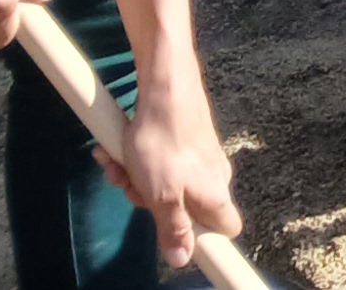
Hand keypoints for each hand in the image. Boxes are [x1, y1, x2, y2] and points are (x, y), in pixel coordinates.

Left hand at [108, 71, 243, 275]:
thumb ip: (173, 228)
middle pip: (184, 208)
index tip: (172, 233)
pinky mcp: (184, 140)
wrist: (164, 84)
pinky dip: (138, 160)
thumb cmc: (163, 142)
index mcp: (215, 194)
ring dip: (136, 179)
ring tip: (118, 164)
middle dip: (150, 202)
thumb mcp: (161, 195)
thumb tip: (183, 260)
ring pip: (165, 184)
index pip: (226, 228)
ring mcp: (198, 157)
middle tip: (133, 187)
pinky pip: (160, 162)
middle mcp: (213, 176)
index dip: (202, 237)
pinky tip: (118, 150)